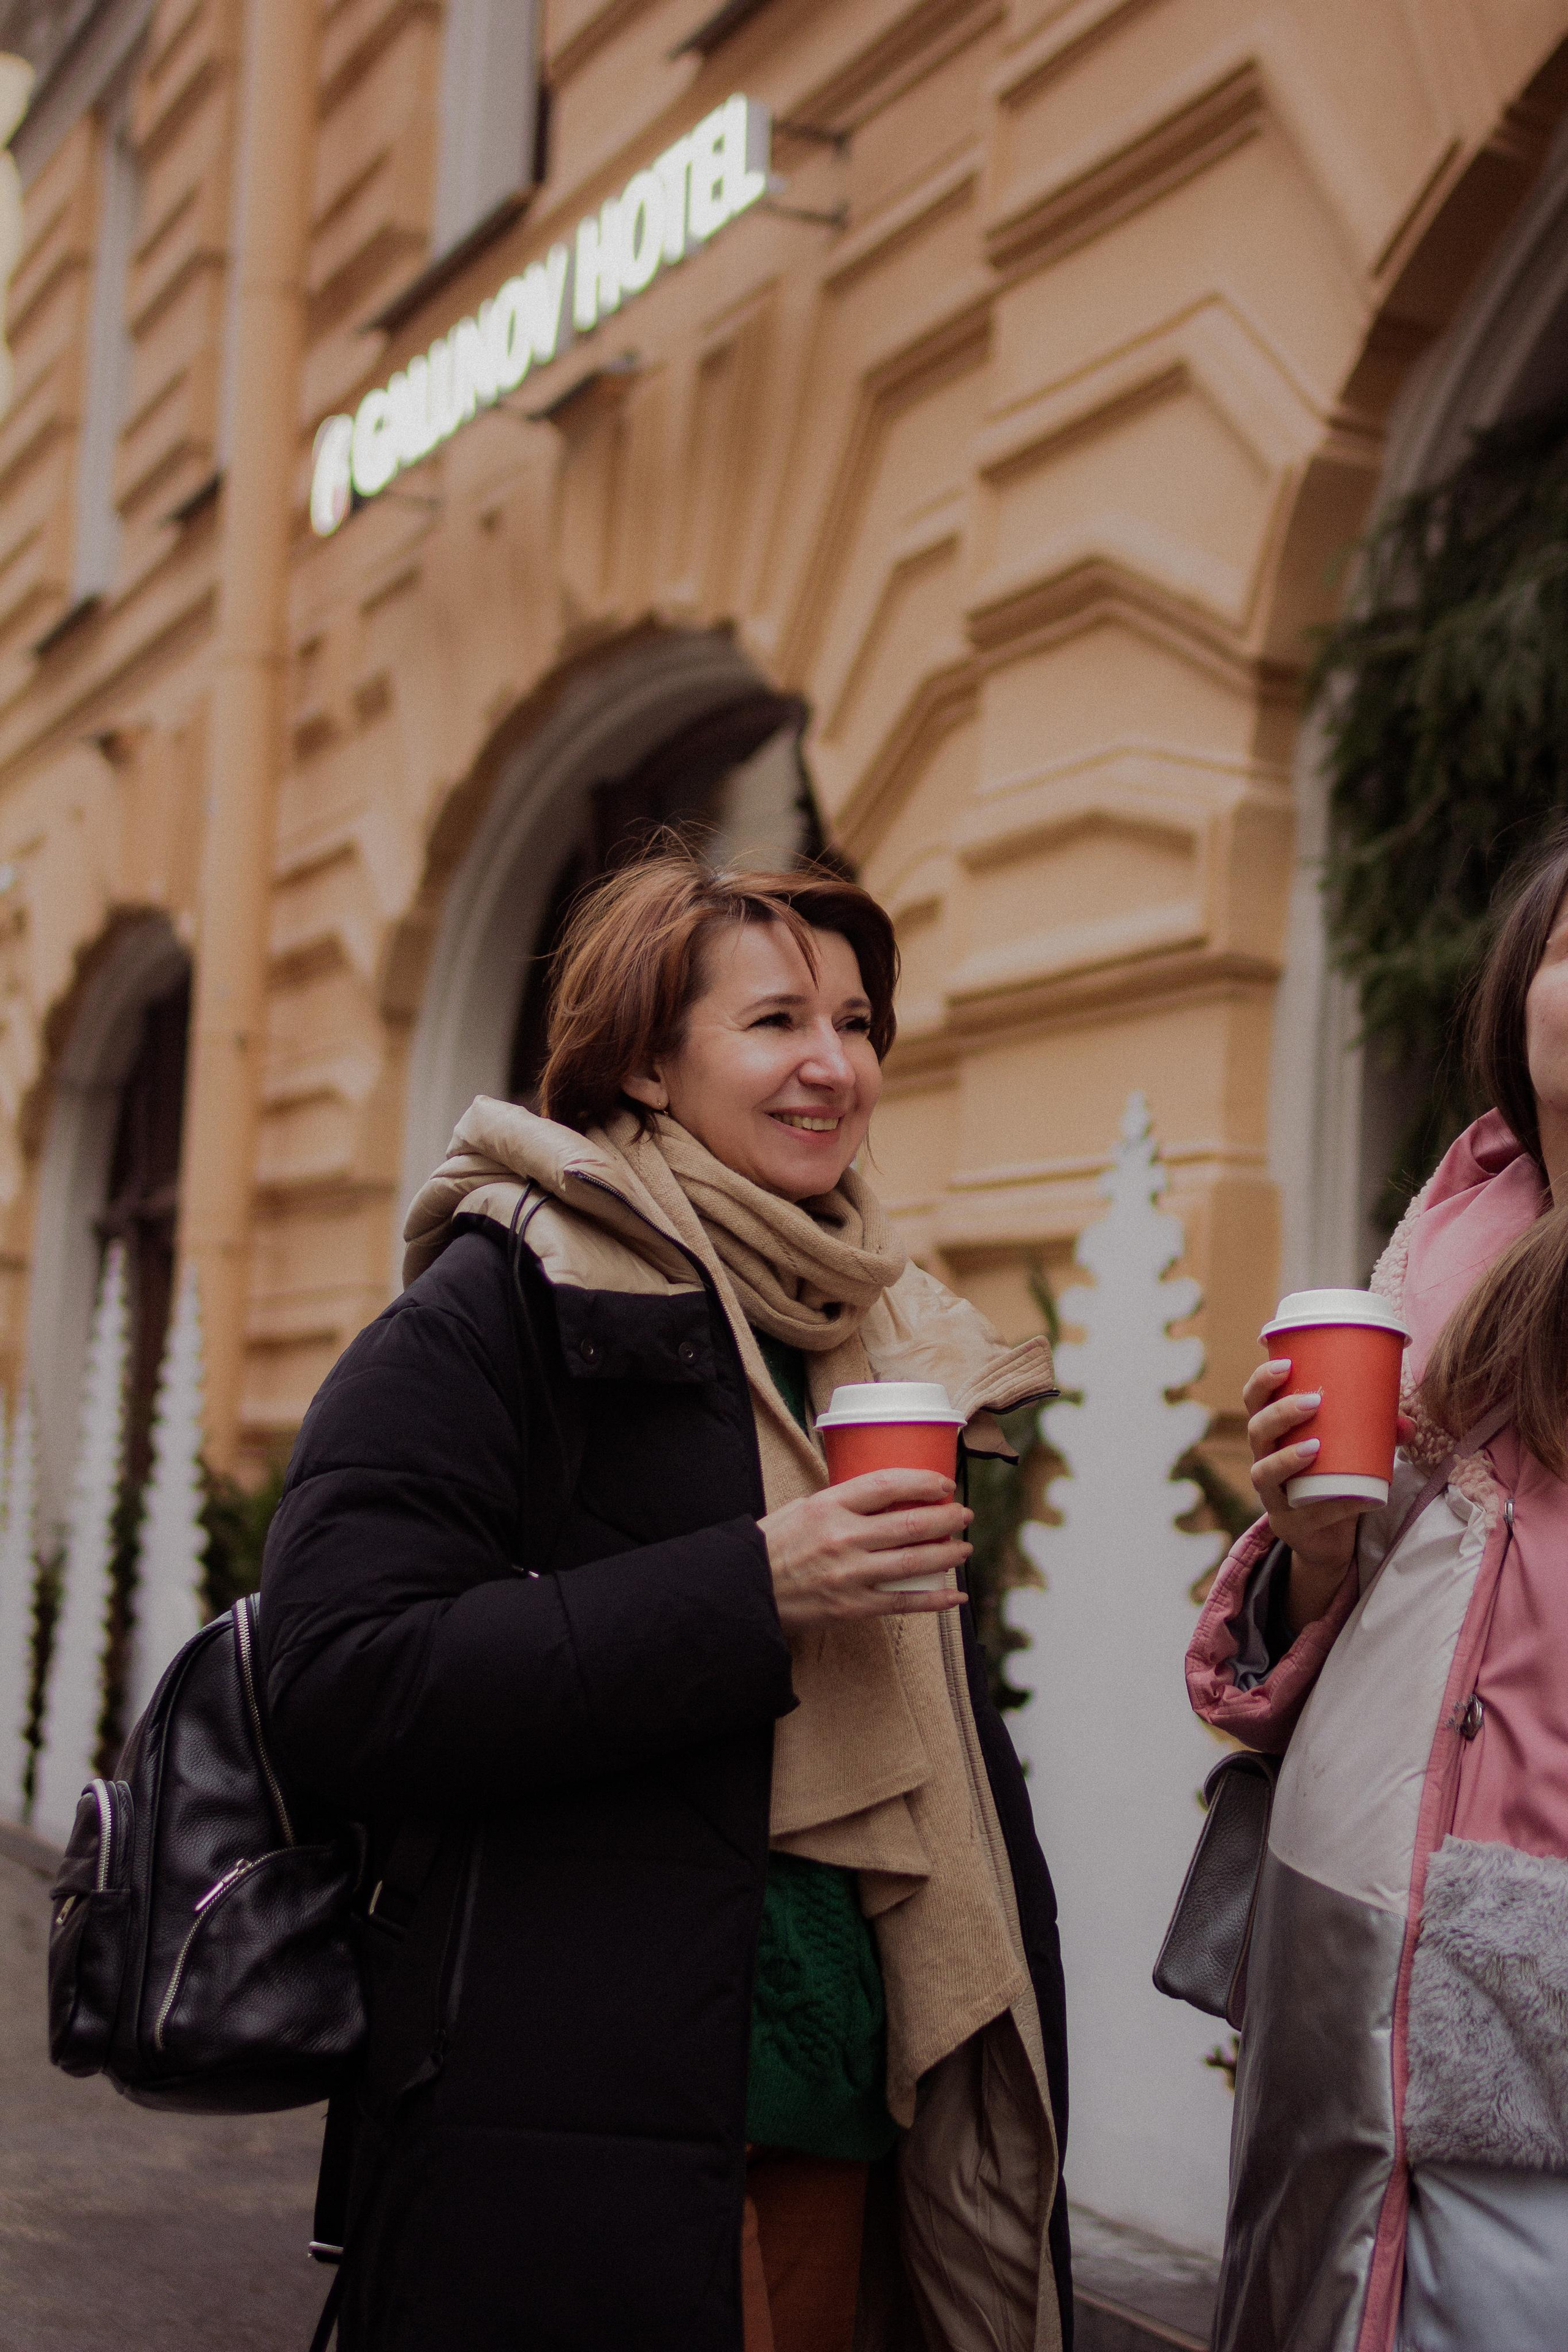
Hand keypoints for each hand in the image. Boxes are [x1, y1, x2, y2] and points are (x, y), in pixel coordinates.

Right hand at [759, 1470, 972, 1634]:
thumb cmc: (772, 1546)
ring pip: (913, 1562)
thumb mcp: (801, 1508)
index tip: (943, 1484)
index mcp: (828, 1506)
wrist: (745, 1591)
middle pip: (909, 1523)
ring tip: (964, 1548)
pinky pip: (903, 1603)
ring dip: (947, 1554)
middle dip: (946, 1518)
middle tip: (964, 1515)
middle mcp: (843, 1538)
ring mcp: (850, 1574)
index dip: (922, 1482)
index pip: (887, 1484)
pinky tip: (955, 1596)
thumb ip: (839, 1501)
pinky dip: (934, 1600)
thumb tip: (879, 1493)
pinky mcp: (852, 1607)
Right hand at [1245, 1360, 1368, 1630]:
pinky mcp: (1290, 1524)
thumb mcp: (1352, 1450)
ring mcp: (1272, 1495)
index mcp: (1274, 1435)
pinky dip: (1336, 1505)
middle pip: (1256, 1431)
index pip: (1255, 1402)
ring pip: (1263, 1472)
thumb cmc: (1334, 1479)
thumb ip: (1377, 1433)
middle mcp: (1264, 1461)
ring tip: (1315, 1446)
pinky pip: (1307, 1514)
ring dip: (1287, 1457)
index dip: (1262, 1382)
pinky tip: (1361, 1497)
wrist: (1327, 1538)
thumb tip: (1407, 1423)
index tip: (1284, 1364)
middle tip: (1314, 1401)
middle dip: (1280, 1413)